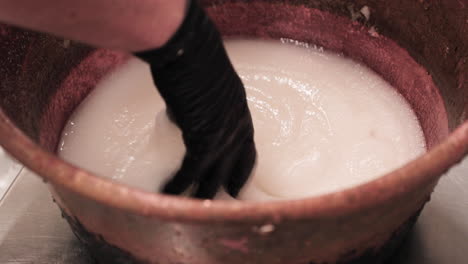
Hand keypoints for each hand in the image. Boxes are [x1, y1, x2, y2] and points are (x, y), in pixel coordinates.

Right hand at [135, 0, 255, 198]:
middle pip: (235, 165)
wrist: (190, 50)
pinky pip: (191, 170)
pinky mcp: (202, 139)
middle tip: (224, 203)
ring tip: (192, 208)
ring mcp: (222, 136)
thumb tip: (181, 116)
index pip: (247, 148)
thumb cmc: (197, 59)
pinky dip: (179, 183)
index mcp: (241, 113)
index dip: (241, 168)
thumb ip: (202, 105)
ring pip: (214, 175)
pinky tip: (169, 193)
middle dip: (229, 186)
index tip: (237, 183)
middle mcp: (237, 127)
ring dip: (201, 194)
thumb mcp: (207, 86)